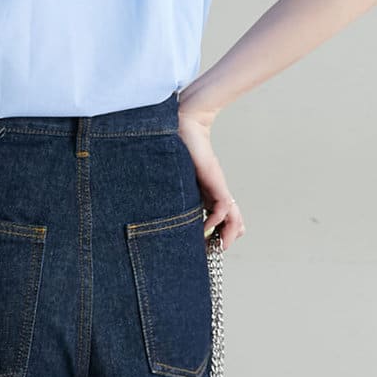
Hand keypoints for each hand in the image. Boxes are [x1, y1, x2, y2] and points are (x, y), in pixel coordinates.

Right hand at [177, 107, 244, 249]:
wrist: (185, 124)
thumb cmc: (175, 147)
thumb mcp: (174, 177)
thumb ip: (169, 191)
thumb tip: (144, 204)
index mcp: (206, 193)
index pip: (221, 218)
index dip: (219, 233)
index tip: (206, 246)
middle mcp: (215, 193)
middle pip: (232, 221)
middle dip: (226, 239)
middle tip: (215, 251)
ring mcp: (217, 188)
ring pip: (233, 218)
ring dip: (226, 234)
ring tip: (217, 247)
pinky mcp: (216, 182)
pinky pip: (224, 207)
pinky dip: (217, 220)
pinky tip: (207, 226)